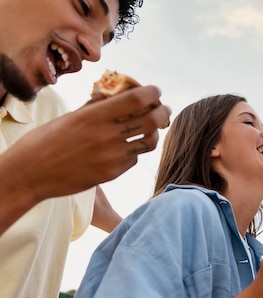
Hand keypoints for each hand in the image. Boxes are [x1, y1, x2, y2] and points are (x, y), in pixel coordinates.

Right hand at [9, 85, 170, 200]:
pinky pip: (134, 159)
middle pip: (151, 121)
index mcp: (93, 116)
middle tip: (164, 109)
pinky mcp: (112, 174)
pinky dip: (135, 151)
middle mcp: (105, 136)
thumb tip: (114, 94)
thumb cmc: (44, 141)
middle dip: (163, 112)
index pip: (136, 99)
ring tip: (152, 128)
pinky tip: (127, 147)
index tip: (156, 91)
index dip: (152, 93)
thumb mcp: (69, 117)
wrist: (30, 175)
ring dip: (154, 133)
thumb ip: (94, 107)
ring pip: (148, 142)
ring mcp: (111, 157)